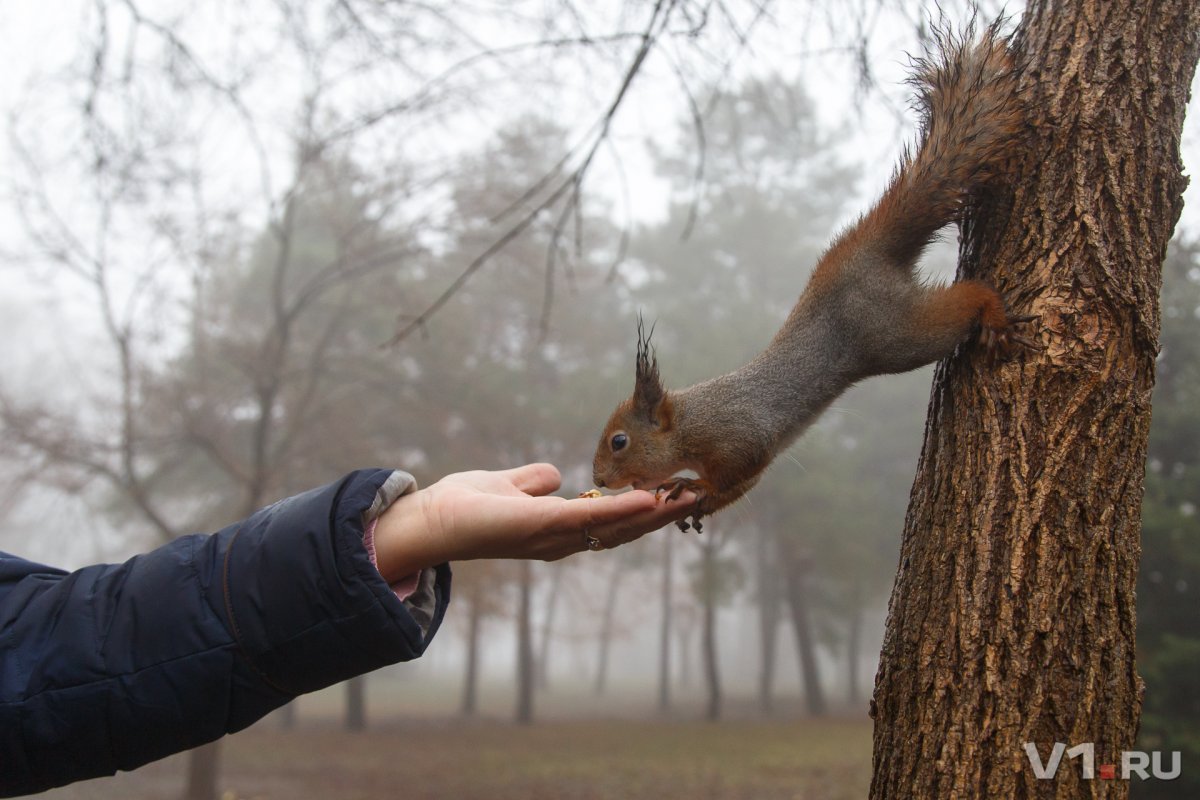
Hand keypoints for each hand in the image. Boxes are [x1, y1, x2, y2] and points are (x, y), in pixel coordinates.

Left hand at [371, 463, 695, 581]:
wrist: (433, 520)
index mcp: (558, 529)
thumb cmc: (464, 506)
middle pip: (625, 529)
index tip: (675, 494)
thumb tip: (555, 475)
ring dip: (653, 512)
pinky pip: (590, 517)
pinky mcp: (542, 525)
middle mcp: (563, 540)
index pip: (612, 522)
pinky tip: (646, 497)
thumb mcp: (508, 486)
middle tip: (698, 497)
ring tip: (686, 497)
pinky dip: (620, 508)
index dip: (645, 509)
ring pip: (616, 526)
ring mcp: (554, 536)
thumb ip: (533, 482)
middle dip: (662, 515)